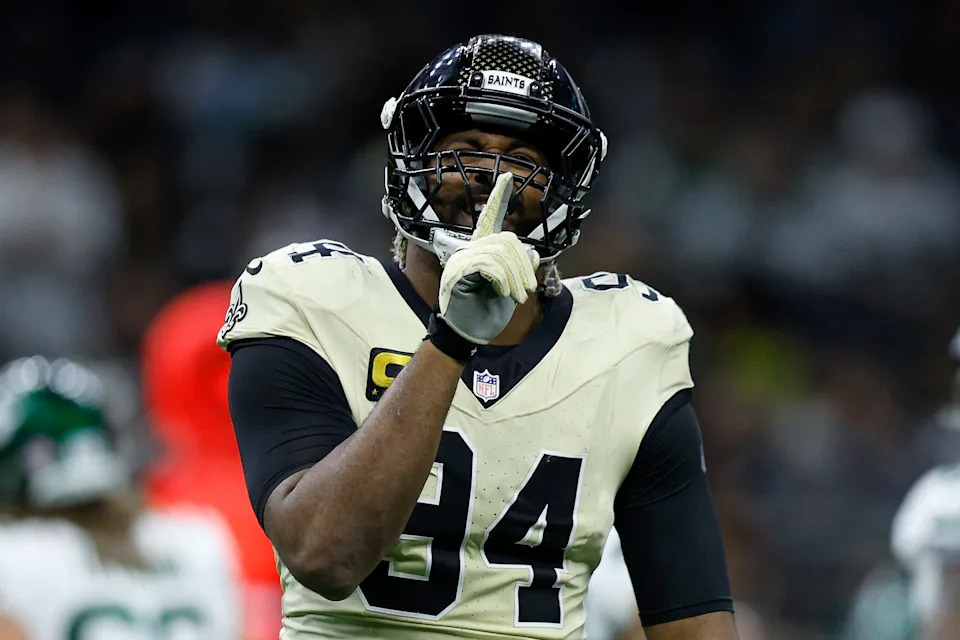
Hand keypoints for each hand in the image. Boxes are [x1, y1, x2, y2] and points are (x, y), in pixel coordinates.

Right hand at [438, 172, 539, 344]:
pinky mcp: (459, 272)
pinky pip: (489, 265)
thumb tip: (531, 254)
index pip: (490, 218)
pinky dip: (502, 280)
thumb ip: (519, 268)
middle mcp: (470, 249)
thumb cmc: (486, 311)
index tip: (507, 176)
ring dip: (515, 277)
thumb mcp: (511, 287)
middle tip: (527, 289)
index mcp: (482, 250)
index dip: (499, 197)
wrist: (466, 334)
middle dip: (523, 265)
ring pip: (501, 252)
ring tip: (517, 297)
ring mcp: (462, 260)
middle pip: (507, 240)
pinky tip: (502, 294)